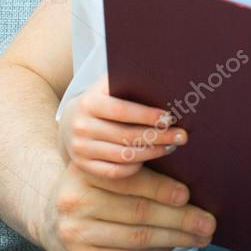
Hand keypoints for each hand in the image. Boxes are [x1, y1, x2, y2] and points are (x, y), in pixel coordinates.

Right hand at [39, 162, 216, 250]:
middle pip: (139, 212)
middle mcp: (75, 202)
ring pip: (138, 237)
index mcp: (84, 171)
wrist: (51, 218)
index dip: (160, 188)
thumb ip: (138, 168)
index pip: (129, 180)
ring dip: (176, 238)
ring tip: (201, 236)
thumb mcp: (107, 170)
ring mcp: (75, 234)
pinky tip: (174, 245)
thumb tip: (189, 184)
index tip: (187, 195)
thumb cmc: (95, 189)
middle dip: (180, 219)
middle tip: (208, 222)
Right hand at [59, 74, 186, 178]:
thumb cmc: (101, 100)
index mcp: (89, 103)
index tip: (170, 118)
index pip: (122, 111)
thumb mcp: (108, 86)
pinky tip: (149, 160)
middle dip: (158, 136)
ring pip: (122, 155)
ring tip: (171, 147)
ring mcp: (81, 148)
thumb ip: (128, 81)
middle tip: (181, 136)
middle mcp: (82, 126)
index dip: (147, 116)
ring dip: (152, 153)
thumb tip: (163, 79)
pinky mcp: (83, 166)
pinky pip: (113, 172)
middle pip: (126, 135)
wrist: (68, 122)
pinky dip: (134, 167)